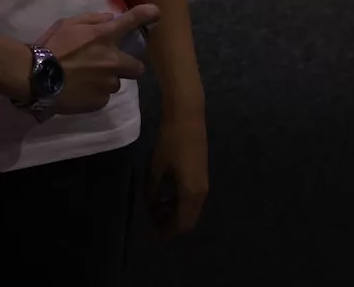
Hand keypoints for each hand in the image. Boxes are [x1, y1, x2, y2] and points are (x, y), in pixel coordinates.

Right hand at [40, 4, 160, 114]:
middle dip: (128, 66)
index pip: (132, 21)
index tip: (156, 13)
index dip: (147, 14)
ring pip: (115, 83)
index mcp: (104, 37)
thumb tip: (111, 19)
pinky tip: (79, 90)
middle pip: (137, 67)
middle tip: (111, 66)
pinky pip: (102, 97)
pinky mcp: (100, 101)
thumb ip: (92, 20)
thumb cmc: (51, 46)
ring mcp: (108, 84)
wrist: (36, 76)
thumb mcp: (67, 24)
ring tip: (85, 80)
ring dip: (106, 80)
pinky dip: (94, 93)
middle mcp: (113, 61)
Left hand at [148, 114, 207, 239]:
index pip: (181, 224)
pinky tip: (163, 195)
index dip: (166, 232)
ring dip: (173, 212)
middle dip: (169, 224)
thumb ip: (153, 190)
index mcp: (192, 194)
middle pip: (187, 219)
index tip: (151, 236)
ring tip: (153, 209)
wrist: (187, 118)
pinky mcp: (200, 174)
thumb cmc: (171, 142)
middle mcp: (201, 193)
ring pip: (189, 208)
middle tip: (150, 223)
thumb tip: (150, 204)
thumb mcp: (156, 167)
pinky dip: (177, 201)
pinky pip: (190, 197)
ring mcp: (203, 183)